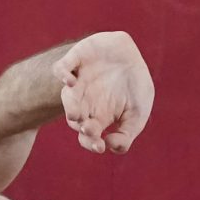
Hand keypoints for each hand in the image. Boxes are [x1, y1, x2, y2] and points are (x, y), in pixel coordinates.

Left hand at [55, 30, 153, 153]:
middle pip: (74, 119)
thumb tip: (109, 145)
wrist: (132, 53)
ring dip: (69, 106)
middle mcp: (85, 101)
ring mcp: (78, 81)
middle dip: (80, 126)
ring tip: (76, 114)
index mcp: (99, 115)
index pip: (88, 135)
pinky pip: (60, 69)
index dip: (90, 143)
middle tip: (88, 128)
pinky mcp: (75, 60)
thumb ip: (127, 134)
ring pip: (66, 97)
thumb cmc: (135, 86)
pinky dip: (62, 75)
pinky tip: (71, 82)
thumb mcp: (139, 112)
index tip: (101, 146)